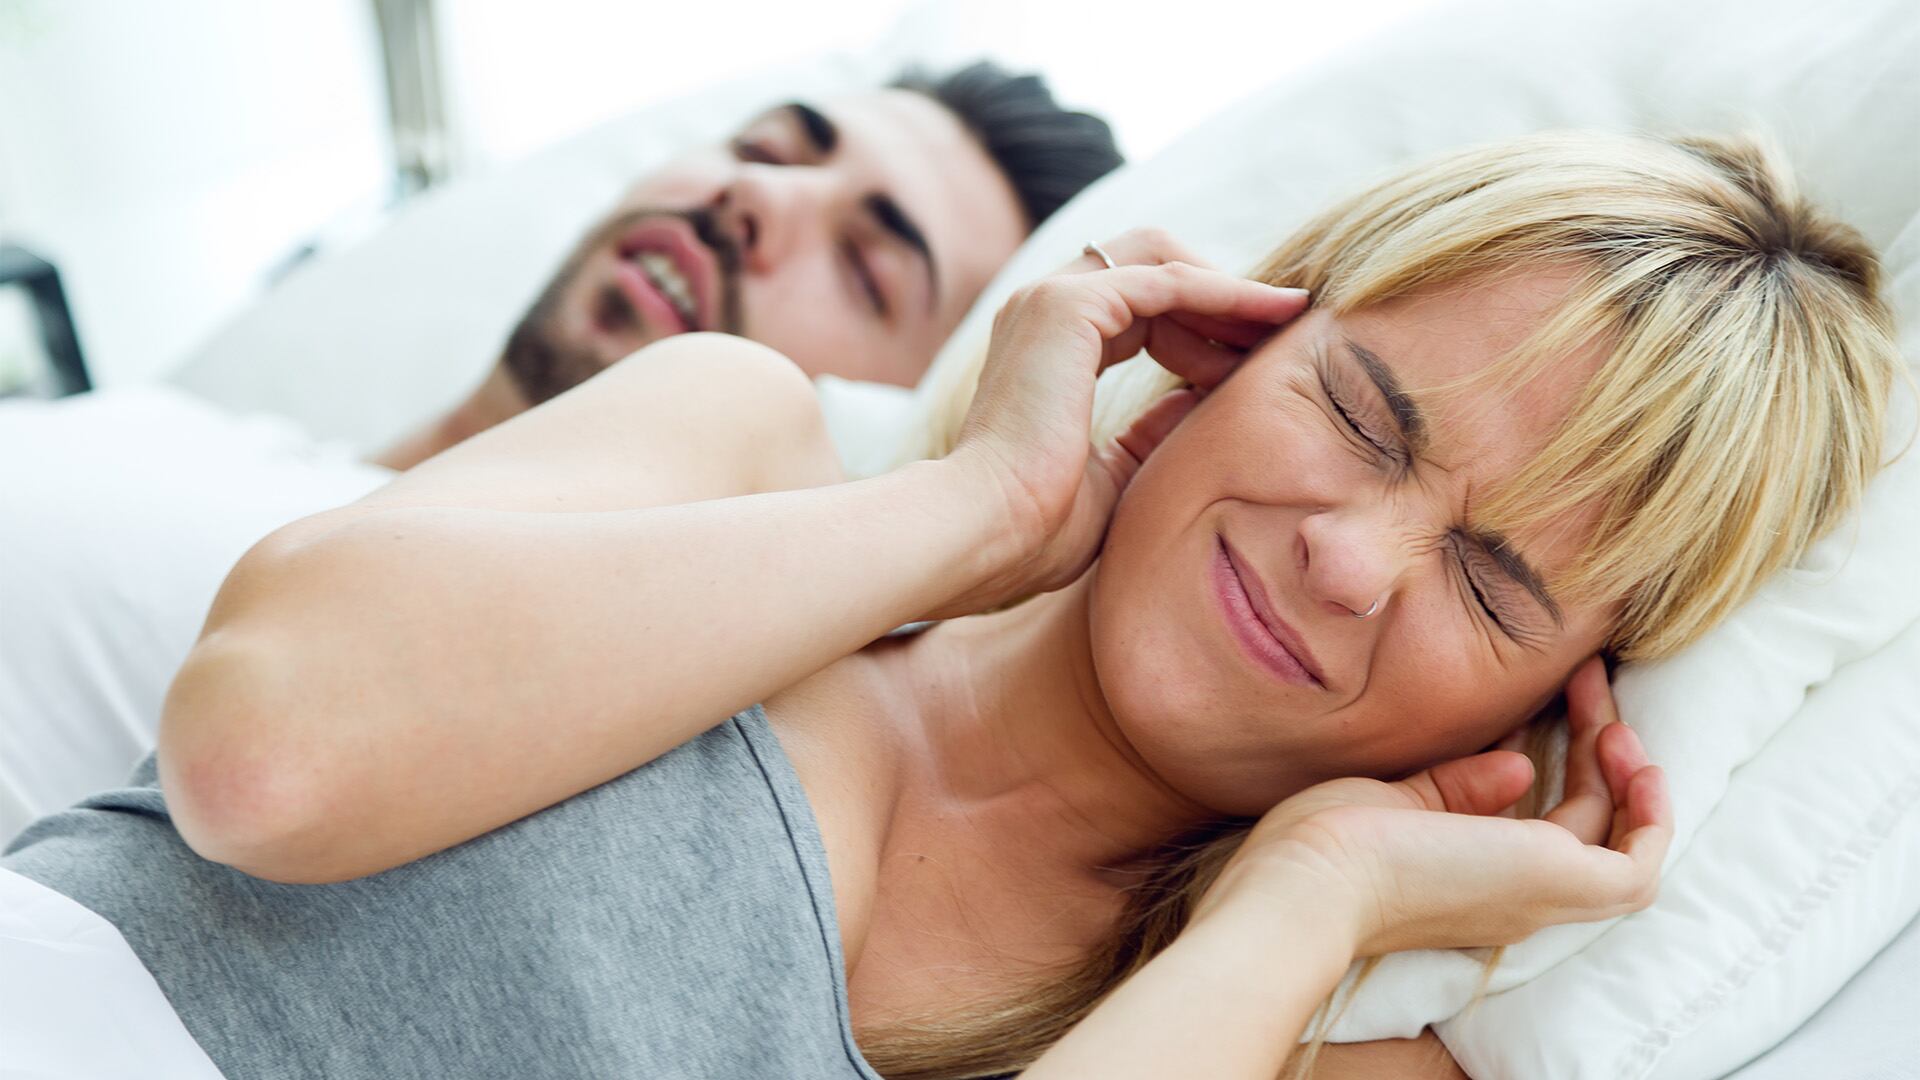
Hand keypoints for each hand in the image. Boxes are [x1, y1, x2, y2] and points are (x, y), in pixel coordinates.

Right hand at [934, 229, 1308, 617]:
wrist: (981, 533)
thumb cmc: (1034, 529)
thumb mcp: (1115, 475)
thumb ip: (1151, 434)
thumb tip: (1198, 406)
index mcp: (1044, 349)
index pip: (1138, 310)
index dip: (1202, 329)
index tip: (1256, 361)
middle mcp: (1041, 310)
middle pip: (1152, 267)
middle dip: (1220, 296)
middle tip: (1282, 331)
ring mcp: (1049, 299)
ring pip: (1165, 261)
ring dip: (1231, 288)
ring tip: (1291, 317)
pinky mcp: (1068, 306)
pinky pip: (1170, 281)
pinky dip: (1226, 292)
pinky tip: (1274, 315)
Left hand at [1194, 656, 1672, 957]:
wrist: (1310, 880)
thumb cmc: (1328, 846)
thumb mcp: (1401, 802)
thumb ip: (1459, 787)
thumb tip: (1523, 766)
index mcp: (1476, 882)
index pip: (1543, 828)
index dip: (1559, 763)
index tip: (1547, 701)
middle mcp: (1520, 899)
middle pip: (1588, 823)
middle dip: (1595, 745)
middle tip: (1587, 677)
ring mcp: (1543, 896)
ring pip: (1614, 836)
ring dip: (1622, 768)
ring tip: (1604, 701)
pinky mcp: (1561, 884)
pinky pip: (1637, 867)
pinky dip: (1651, 817)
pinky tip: (1633, 755)